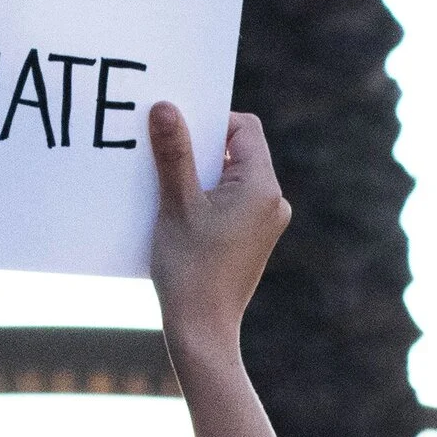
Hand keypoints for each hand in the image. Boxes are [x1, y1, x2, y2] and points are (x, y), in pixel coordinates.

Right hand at [148, 102, 289, 366]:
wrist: (203, 330)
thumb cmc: (190, 269)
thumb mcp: (176, 203)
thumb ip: (173, 152)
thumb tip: (165, 107)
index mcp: (262, 187)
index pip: (243, 128)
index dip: (210, 121)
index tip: (176, 132)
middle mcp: (273, 202)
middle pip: (237, 152)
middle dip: (199, 149)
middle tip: (163, 156)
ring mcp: (265, 223)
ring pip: (230, 178)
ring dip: (198, 175)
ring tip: (167, 190)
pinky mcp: (253, 240)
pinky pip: (230, 203)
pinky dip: (205, 199)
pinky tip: (177, 215)